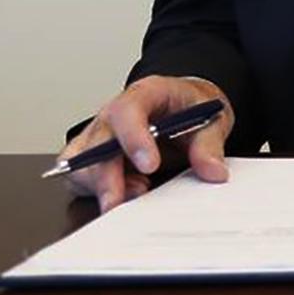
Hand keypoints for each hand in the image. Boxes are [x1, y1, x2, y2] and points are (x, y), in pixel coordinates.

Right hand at [60, 76, 233, 211]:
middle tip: (126, 200)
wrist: (183, 107)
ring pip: (82, 163)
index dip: (134, 138)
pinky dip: (95, 193)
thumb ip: (209, 144)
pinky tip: (122, 196)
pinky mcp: (91, 159)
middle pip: (97, 142)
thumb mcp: (211, 119)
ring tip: (134, 195)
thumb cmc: (190, 107)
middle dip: (108, 176)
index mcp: (145, 94)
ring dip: (102, 186)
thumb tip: (213, 171)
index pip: (128, 110)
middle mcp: (113, 114)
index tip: (150, 165)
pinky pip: (79, 178)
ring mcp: (98, 136)